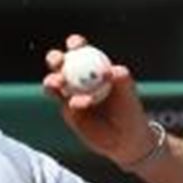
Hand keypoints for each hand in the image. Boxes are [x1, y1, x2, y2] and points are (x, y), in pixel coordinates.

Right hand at [43, 35, 159, 168]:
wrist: (125, 138)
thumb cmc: (129, 109)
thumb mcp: (129, 94)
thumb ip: (122, 80)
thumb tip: (114, 70)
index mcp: (93, 67)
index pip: (81, 51)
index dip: (75, 44)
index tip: (75, 44)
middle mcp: (78, 79)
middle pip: (60, 64)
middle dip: (55, 58)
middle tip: (58, 60)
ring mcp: (70, 95)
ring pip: (54, 83)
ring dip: (52, 80)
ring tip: (59, 82)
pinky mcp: (67, 112)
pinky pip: (63, 103)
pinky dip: (67, 101)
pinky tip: (76, 103)